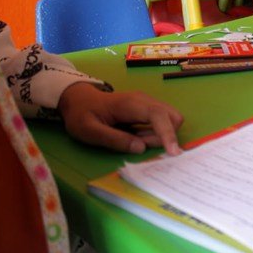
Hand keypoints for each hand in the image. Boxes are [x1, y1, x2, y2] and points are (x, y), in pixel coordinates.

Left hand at [58, 83, 183, 154]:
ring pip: (170, 119)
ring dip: (161, 135)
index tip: (173, 152)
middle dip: (165, 136)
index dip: (168, 133)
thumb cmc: (82, 114)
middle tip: (141, 144)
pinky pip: (163, 121)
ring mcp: (147, 103)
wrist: (79, 99)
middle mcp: (144, 100)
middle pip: (172, 116)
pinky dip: (157, 133)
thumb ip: (114, 140)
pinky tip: (138, 137)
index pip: (158, 115)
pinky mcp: (147, 109)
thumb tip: (141, 149)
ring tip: (136, 141)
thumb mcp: (89, 131)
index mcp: (130, 104)